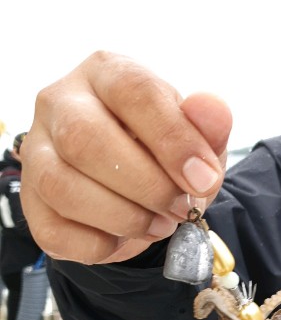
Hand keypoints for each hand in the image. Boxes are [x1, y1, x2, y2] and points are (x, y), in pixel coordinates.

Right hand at [21, 52, 232, 264]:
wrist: (142, 192)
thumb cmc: (167, 153)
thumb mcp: (200, 138)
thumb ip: (210, 125)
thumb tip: (211, 109)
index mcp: (107, 74)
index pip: (133, 92)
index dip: (173, 140)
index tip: (205, 179)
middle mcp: (60, 104)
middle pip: (84, 139)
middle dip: (146, 185)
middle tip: (182, 208)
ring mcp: (37, 153)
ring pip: (62, 187)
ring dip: (124, 217)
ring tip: (159, 224)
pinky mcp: (31, 202)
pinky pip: (54, 232)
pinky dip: (100, 245)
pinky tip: (124, 237)